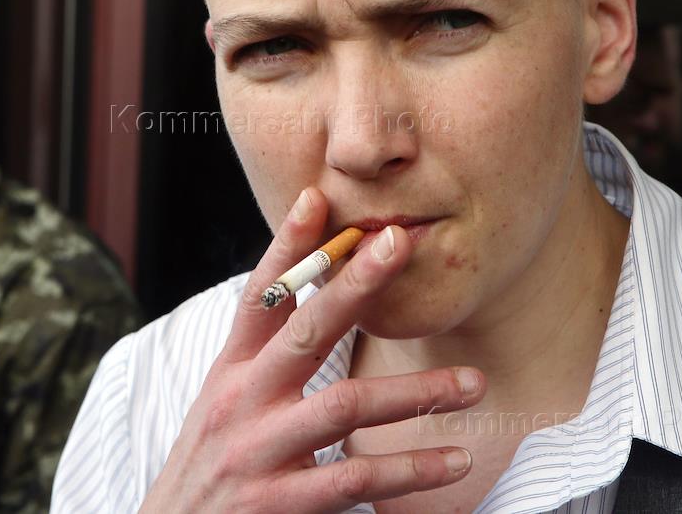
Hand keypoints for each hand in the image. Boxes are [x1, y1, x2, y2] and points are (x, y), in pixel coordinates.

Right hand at [139, 187, 485, 512]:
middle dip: (354, 283)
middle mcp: (238, 402)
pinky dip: (409, 469)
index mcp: (228, 373)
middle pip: (303, 329)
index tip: (316, 198)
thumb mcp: (221, 408)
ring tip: (473, 384)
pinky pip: (355, 478)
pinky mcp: (274, 504)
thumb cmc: (208, 473)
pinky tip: (452, 462)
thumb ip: (262, 365)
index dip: (285, 247)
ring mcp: (256, 451)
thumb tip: (309, 306)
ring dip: (416, 391)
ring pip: (344, 405)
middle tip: (401, 242)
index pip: (258, 297)